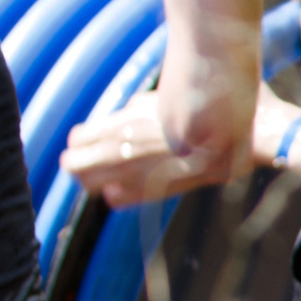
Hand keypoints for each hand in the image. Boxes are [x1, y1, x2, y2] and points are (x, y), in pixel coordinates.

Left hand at [60, 92, 225, 207]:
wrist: (226, 144)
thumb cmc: (194, 117)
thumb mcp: (154, 101)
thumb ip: (129, 112)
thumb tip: (120, 118)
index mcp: (116, 129)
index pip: (76, 140)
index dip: (84, 139)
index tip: (94, 138)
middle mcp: (116, 155)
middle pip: (73, 165)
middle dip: (80, 160)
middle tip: (94, 157)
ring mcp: (130, 178)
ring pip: (90, 186)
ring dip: (95, 178)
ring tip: (110, 171)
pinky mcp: (147, 194)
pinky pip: (115, 200)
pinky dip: (117, 192)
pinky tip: (131, 182)